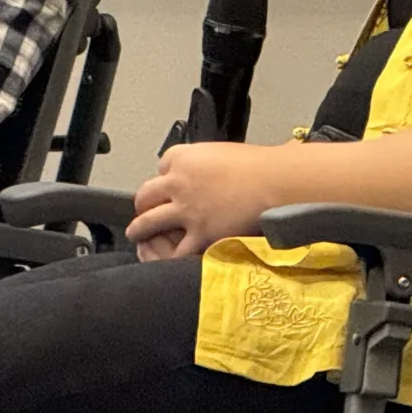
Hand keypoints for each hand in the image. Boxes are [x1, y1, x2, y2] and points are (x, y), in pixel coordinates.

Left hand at [126, 142, 284, 258]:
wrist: (275, 182)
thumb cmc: (259, 165)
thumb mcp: (223, 153)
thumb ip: (206, 164)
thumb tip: (205, 172)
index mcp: (184, 158)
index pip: (161, 166)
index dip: (164, 177)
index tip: (167, 183)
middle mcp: (178, 182)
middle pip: (146, 193)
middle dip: (143, 202)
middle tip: (144, 209)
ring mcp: (186, 210)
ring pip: (148, 221)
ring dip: (139, 229)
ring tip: (136, 234)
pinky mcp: (200, 233)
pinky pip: (176, 249)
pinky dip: (167, 255)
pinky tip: (163, 259)